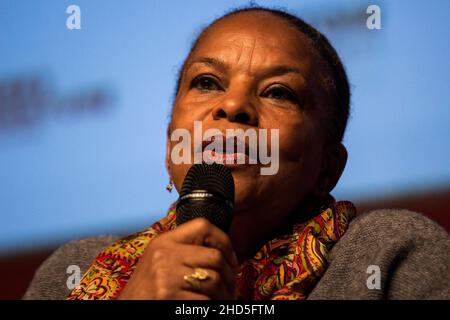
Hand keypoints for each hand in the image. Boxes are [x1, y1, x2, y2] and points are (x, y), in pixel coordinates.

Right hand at [118, 218, 238, 299]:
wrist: (130, 307)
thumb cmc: (148, 289)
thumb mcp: (160, 260)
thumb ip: (184, 251)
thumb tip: (224, 252)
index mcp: (164, 242)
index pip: (203, 226)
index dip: (224, 240)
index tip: (230, 259)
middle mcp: (164, 255)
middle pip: (214, 257)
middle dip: (229, 275)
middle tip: (231, 286)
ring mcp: (166, 277)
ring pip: (214, 280)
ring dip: (224, 294)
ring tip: (222, 299)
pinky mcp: (169, 297)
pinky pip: (205, 301)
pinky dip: (213, 306)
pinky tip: (209, 307)